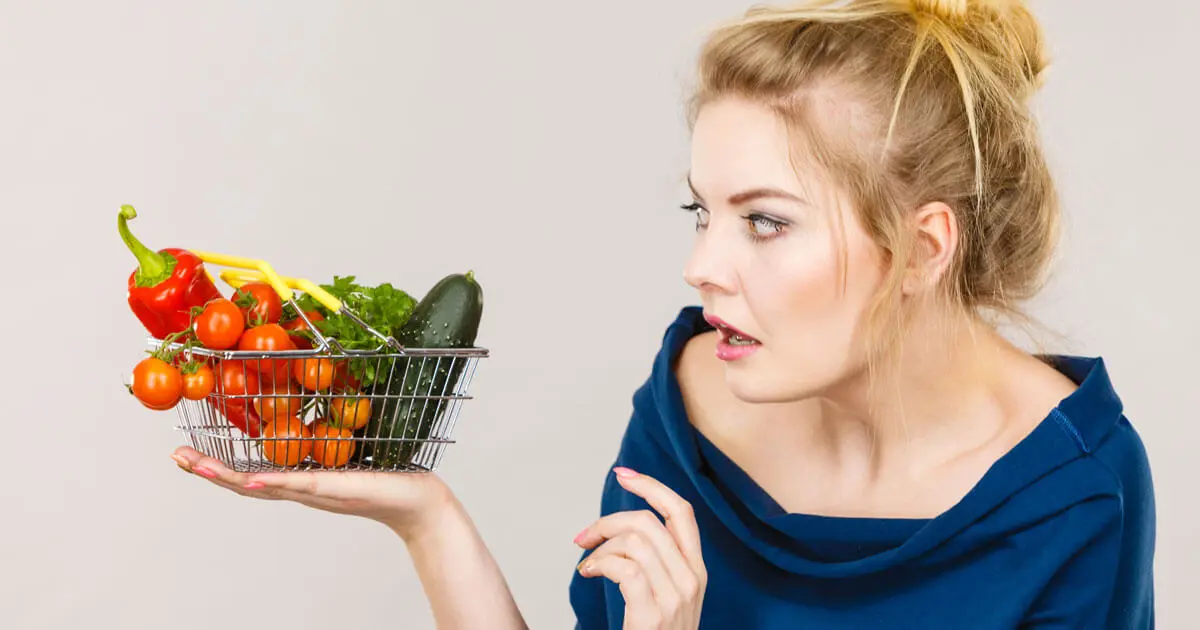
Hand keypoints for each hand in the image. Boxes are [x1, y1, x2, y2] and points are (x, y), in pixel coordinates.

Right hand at [170, 446, 455, 540]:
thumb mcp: (353, 445)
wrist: (418, 502)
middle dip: (208, 470)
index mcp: (301, 477)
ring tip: (196, 466)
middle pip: (244, 482)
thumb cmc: (389, 470)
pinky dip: (273, 483)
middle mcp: (301, 488)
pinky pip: (299, 485)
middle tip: (176, 456)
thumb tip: (323, 388)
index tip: (189, 449)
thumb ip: (333, 426)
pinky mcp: (333, 489)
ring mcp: (314, 491)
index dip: (219, 462)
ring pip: (262, 486)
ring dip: (227, 476)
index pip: (252, 470)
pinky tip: (252, 480)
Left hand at [574, 467, 706, 629]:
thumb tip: (620, 528)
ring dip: (601, 547)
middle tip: (584, 537)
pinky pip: (625, 568)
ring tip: (588, 564)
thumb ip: (655, 562)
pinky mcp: (654, 615)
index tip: (623, 474)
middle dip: (609, 520)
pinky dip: (600, 564)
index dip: (651, 486)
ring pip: (635, 541)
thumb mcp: (665, 595)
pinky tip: (588, 574)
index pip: (681, 511)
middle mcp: (693, 580)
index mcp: (696, 570)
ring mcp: (676, 598)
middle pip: (650, 522)